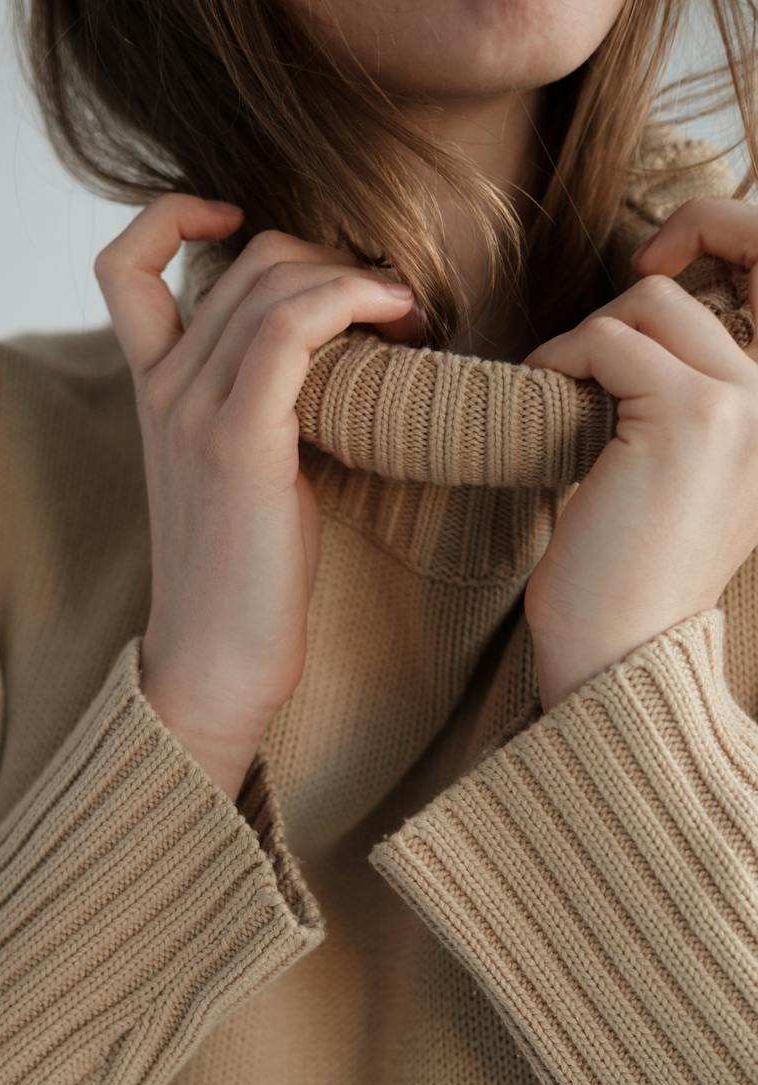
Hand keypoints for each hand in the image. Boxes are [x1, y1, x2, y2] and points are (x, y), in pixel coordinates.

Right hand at [93, 194, 413, 798]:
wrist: (215, 665)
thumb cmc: (243, 582)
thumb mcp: (240, 475)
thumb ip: (256, 407)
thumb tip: (331, 360)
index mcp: (153, 392)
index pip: (125, 265)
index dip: (175, 217)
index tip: (243, 225)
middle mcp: (163, 387)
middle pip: (245, 261)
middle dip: (331, 262)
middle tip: (390, 308)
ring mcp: (193, 409)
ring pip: (274, 281)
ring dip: (357, 280)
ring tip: (407, 318)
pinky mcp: (239, 439)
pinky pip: (294, 325)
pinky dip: (352, 299)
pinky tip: (397, 321)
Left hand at [520, 196, 757, 711]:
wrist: (621, 652)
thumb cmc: (628, 575)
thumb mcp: (676, 473)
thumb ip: (683, 398)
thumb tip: (638, 317)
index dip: (715, 238)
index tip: (646, 273)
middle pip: (698, 288)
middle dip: (630, 299)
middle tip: (578, 356)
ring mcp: (745, 404)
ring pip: (650, 306)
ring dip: (588, 340)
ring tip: (559, 392)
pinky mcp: (690, 416)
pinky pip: (608, 341)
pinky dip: (561, 362)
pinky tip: (542, 399)